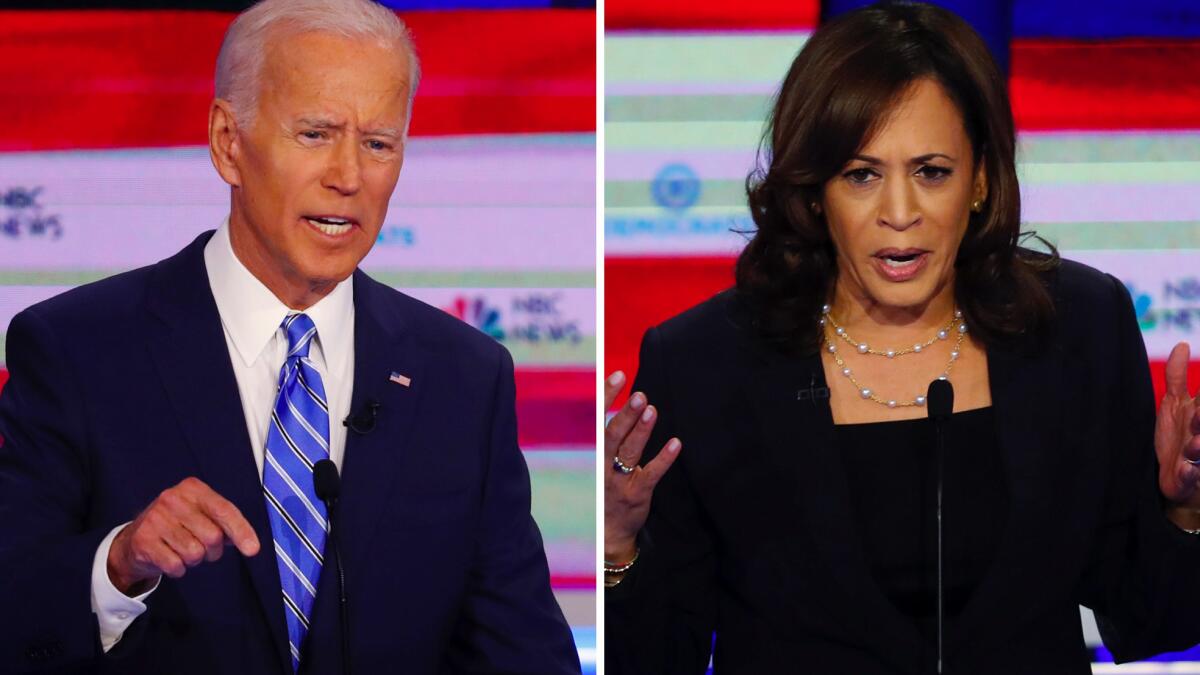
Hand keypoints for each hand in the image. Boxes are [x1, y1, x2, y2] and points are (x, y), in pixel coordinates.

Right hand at [107, 477, 259, 594]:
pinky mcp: (143, 541)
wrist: (135, 539)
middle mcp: (172, 499)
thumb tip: (249, 544)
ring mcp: (155, 519)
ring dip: (194, 560)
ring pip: (194, 553)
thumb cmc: (178, 526)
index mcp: (192, 488)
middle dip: (213, 551)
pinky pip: (175, 565)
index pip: (224, 510)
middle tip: (204, 549)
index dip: (241, 531)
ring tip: (184, 551)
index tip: (252, 549)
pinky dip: (178, 569)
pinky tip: (170, 558)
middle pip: (212, 536)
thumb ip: (226, 523)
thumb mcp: (202, 515)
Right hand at [604, 371, 680, 562]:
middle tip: (640, 395)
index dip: (606, 397)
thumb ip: (607, 433)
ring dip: (641, 431)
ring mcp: (618, 480)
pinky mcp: (636, 494)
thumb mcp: (596, 460)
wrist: (605, 531)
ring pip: (629, 452)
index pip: (595, 419)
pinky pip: (651, 474)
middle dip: (625, 414)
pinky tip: (675, 443)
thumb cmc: (603, 487)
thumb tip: (622, 399)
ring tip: (652, 411)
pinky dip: (664, 458)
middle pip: (611, 435)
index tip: (618, 375)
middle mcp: (600, 465)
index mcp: (591, 452)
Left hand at [1156, 343, 1199, 515]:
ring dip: (1199, 446)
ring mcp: (1197, 456)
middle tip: (1198, 414)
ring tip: (1194, 445)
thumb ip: (1177, 376)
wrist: (1174, 475)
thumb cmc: (1177, 435)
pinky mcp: (1188, 476)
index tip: (1197, 405)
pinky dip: (1189, 473)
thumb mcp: (1175, 403)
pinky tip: (1187, 470)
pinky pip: (1190, 476)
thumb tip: (1182, 344)